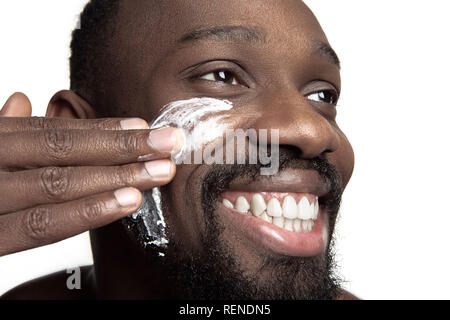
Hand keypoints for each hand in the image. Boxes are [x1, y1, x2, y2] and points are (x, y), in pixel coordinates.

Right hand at [0, 93, 182, 256]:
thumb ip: (5, 131)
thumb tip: (21, 98)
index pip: (54, 133)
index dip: (102, 130)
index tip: (145, 127)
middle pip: (64, 152)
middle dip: (123, 147)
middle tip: (170, 144)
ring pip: (59, 184)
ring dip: (116, 177)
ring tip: (159, 172)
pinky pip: (42, 226)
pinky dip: (87, 212)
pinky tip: (128, 202)